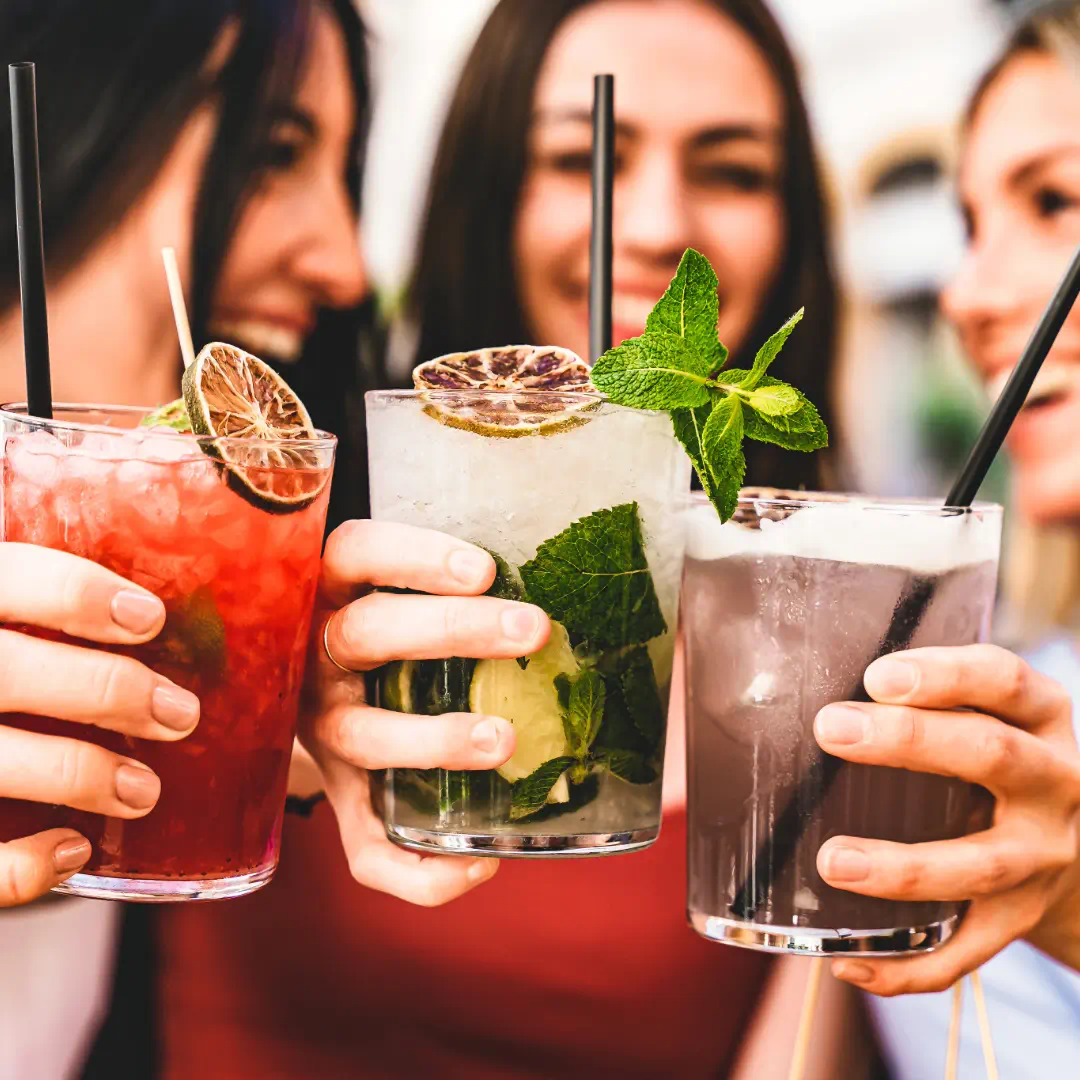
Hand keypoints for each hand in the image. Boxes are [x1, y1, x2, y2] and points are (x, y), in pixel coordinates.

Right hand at [0, 543, 199, 905]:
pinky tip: (73, 849)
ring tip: (144, 791)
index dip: (79, 593)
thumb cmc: (0, 664)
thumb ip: (52, 616)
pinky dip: (20, 865)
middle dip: (106, 691)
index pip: (13, 576)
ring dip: (80, 775)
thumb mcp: (7, 625)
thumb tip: (177, 616)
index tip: (151, 619)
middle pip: (9, 670)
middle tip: (181, 715)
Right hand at [297, 520, 548, 906]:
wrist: (299, 688)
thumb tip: (568, 585)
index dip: (413, 559)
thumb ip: (451, 586)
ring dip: (434, 740)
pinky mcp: (339, 797)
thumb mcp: (391, 589)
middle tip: (532, 629)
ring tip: (504, 740)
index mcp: (332, 592)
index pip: (357, 554)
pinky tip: (482, 863)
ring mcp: (321, 732)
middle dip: (453, 631)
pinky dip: (417, 870)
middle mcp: (315, 659)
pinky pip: (364, 849)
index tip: (485, 569)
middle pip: (368, 635)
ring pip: (363, 735)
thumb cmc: (383, 626)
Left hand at [813, 644, 1079, 994]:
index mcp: (1040, 719)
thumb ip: (925, 697)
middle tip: (831, 729)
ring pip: (978, 866)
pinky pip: (964, 953)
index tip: (876, 675)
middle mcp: (1054, 786)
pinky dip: (906, 966)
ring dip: (902, 867)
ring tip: (832, 861)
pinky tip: (847, 960)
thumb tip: (799, 678)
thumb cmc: (993, 760)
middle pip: (992, 756)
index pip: (1005, 680)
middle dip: (909, 741)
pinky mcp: (1018, 921)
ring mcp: (1041, 860)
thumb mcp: (987, 713)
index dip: (945, 674)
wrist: (1075, 849)